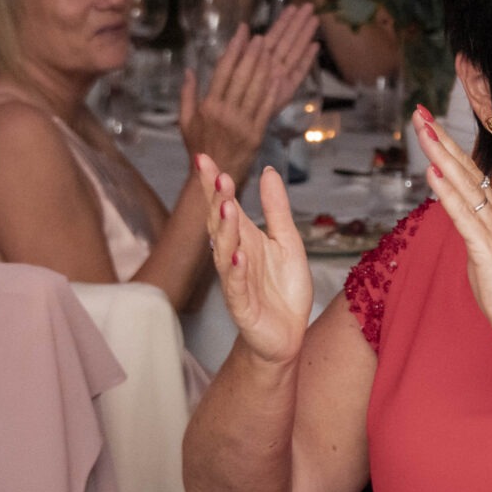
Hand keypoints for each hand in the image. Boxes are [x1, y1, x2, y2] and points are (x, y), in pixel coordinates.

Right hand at [180, 4, 320, 175]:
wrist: (215, 175)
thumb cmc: (199, 146)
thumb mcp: (186, 121)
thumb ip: (188, 94)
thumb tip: (189, 69)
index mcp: (208, 106)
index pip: (223, 71)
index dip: (234, 48)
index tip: (242, 31)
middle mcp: (225, 113)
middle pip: (241, 77)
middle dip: (251, 54)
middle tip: (259, 36)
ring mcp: (242, 123)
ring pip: (255, 89)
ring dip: (264, 67)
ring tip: (270, 50)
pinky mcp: (256, 133)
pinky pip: (266, 108)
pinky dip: (272, 91)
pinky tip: (278, 76)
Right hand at [200, 156, 314, 365]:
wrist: (287, 334)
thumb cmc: (283, 289)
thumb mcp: (287, 241)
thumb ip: (276, 209)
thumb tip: (268, 172)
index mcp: (244, 238)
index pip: (225, 206)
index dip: (213, 184)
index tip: (203, 158)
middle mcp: (234, 256)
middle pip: (221, 225)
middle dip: (217, 200)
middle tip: (219, 176)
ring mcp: (235, 281)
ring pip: (225, 253)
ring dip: (225, 230)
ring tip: (226, 207)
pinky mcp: (242, 307)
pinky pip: (236, 287)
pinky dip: (236, 272)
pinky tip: (237, 256)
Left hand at [413, 106, 491, 342]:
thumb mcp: (485, 250)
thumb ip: (474, 229)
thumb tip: (462, 214)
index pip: (468, 173)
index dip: (447, 147)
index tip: (429, 124)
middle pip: (464, 168)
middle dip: (440, 139)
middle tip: (420, 112)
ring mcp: (491, 229)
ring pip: (462, 184)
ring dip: (441, 156)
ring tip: (424, 131)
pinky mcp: (485, 248)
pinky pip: (462, 215)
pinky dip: (446, 192)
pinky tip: (433, 173)